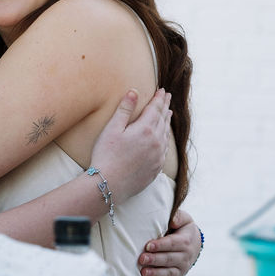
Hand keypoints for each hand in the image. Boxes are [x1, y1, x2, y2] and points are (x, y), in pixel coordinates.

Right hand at [89, 87, 170, 201]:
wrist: (109, 185)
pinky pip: (164, 150)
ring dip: (167, 122)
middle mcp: (156, 142)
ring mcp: (158, 156)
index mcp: (146, 129)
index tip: (162, 90)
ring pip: (166, 134)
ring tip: (168, 114)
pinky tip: (163, 139)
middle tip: (167, 98)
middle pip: (163, 120)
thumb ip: (124, 109)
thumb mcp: (112, 129)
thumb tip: (134, 91)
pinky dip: (165, 139)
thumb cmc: (106, 155)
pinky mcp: (156, 168)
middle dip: (165, 107)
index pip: (156, 108)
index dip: (159, 98)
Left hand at [139, 208, 201, 275]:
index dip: (160, 245)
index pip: (173, 244)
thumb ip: (178, 216)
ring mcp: (182, 269)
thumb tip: (172, 220)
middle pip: (169, 259)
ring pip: (169, 273)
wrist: (194, 244)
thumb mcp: (184, 219)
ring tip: (144, 273)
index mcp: (185, 241)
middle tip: (142, 259)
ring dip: (156, 274)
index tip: (148, 246)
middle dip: (155, 260)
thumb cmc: (183, 229)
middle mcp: (185, 257)